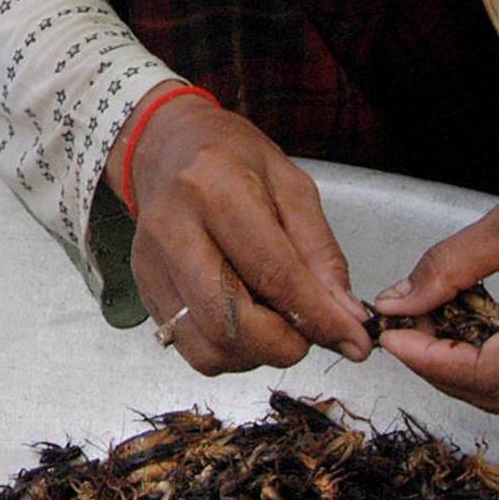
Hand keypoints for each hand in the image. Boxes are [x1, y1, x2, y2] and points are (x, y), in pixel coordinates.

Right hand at [125, 93, 372, 375]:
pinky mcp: (144, 287)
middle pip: (230, 321)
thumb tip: (346, 317)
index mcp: (214, 188)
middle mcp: (173, 228)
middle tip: (310, 336)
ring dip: (256, 354)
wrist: (164, 146)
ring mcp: (152, 262)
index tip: (354, 342)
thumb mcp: (291, 185)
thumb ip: (320, 252)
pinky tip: (244, 323)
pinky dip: (228, 352)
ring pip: (208, 345)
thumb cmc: (232, 158)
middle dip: (284, 345)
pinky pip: (190, 347)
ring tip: (276, 325)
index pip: (273, 273)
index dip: (319, 317)